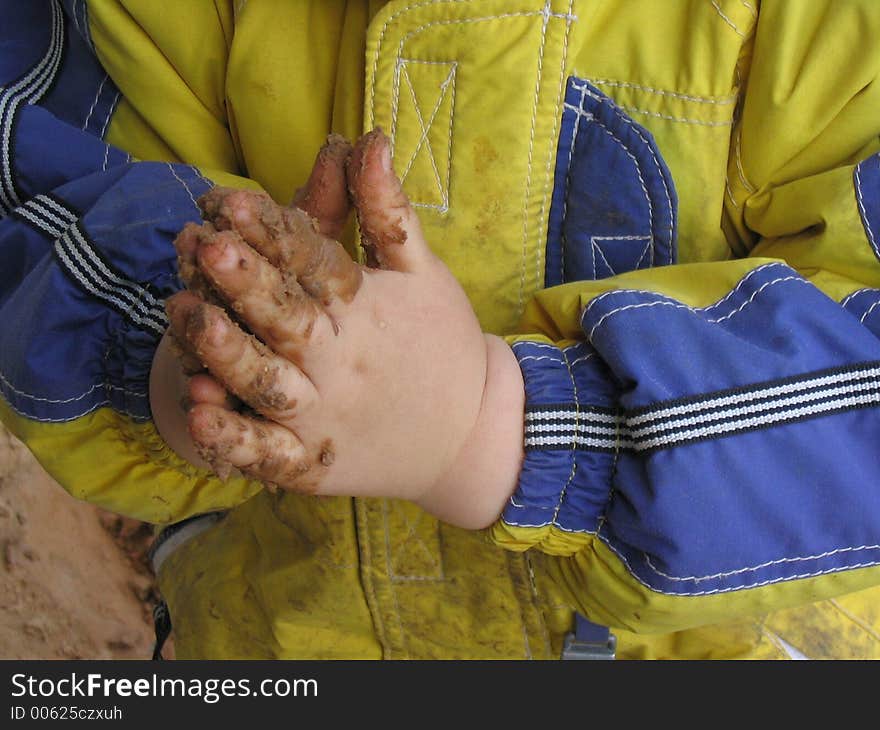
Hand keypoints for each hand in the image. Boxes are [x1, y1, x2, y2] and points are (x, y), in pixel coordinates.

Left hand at [157, 130, 524, 527]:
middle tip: (206, 248)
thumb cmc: (445, 344)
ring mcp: (326, 416)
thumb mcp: (423, 271)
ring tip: (185, 316)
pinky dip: (236, 439)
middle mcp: (343, 362)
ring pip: (269, 384)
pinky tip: (199, 416)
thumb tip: (370, 139)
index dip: (272, 233)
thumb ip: (387, 211)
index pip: (315, 265)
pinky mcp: (314, 463)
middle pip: (288, 319)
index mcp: (368, 310)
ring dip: (227, 353)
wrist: (473, 435)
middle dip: (246, 284)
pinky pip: (269, 454)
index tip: (230, 203)